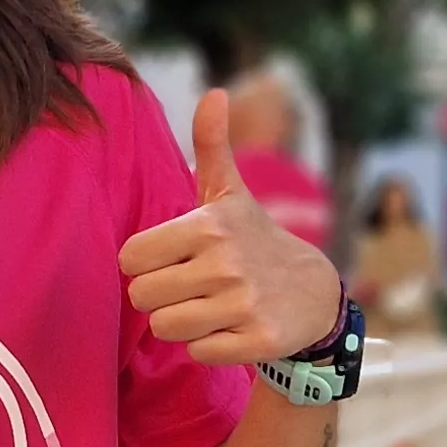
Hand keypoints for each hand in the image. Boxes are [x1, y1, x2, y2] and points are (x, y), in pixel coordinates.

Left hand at [120, 89, 346, 365]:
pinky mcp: (256, 341)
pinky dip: (207, 346)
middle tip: (189, 287)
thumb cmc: (254, 239)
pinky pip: (197, 353)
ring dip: (181, 323)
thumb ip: (212, 146)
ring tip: (208, 307)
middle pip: (142, 297)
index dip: (145, 263)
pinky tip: (229, 329)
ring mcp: (243, 304)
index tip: (171, 259)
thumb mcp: (232, 194)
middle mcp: (225, 264)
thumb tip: (214, 92)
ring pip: (166, 328)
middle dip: (159, 296)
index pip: (131, 258)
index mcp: (208, 226)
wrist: (315, 293)